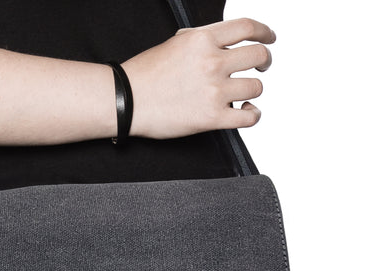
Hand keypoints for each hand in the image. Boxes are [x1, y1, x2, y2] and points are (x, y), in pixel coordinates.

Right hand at [122, 18, 274, 138]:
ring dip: (253, 90)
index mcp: (202, 40)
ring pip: (256, 87)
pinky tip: (247, 112)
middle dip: (264, 61)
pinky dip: (253, 115)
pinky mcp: (211, 117)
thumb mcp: (173, 44)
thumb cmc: (142, 76)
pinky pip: (249, 117)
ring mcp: (214, 90)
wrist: (125, 101)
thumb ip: (199, 41)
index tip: (268, 38)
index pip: (247, 28)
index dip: (264, 32)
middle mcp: (212, 62)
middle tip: (261, 67)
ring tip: (244, 95)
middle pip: (258, 56)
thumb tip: (217, 42)